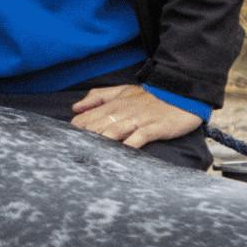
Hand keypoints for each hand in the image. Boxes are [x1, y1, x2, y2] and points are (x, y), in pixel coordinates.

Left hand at [72, 83, 202, 148]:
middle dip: (82, 140)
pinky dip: (128, 146)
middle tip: (71, 154)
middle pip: (96, 127)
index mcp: (113, 104)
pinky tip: (120, 155)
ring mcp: (138, 121)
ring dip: (100, 143)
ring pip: (113, 132)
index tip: (64, 143)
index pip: (86, 118)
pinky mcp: (154, 128)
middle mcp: (122, 112)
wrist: (182, 94)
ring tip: (88, 156)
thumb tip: (75, 107)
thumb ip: (98, 97)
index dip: (74, 131)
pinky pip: (138, 138)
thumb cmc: (150, 96)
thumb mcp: (122, 91)